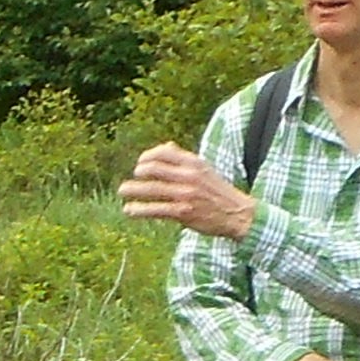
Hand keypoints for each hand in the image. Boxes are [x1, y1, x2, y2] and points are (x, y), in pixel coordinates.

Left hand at [121, 142, 257, 239]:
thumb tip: (165, 146)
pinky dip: (140, 209)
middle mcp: (189, 176)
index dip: (147, 156)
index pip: (164, 152)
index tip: (140, 163)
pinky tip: (130, 210)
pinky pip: (156, 209)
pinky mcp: (183, 212)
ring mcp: (185, 194)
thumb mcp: (204, 169)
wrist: (236, 214)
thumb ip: (183, 158)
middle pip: (154, 168)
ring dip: (133, 190)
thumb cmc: (217, 191)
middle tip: (133, 178)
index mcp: (194, 163)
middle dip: (139, 172)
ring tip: (122, 191)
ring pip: (152, 189)